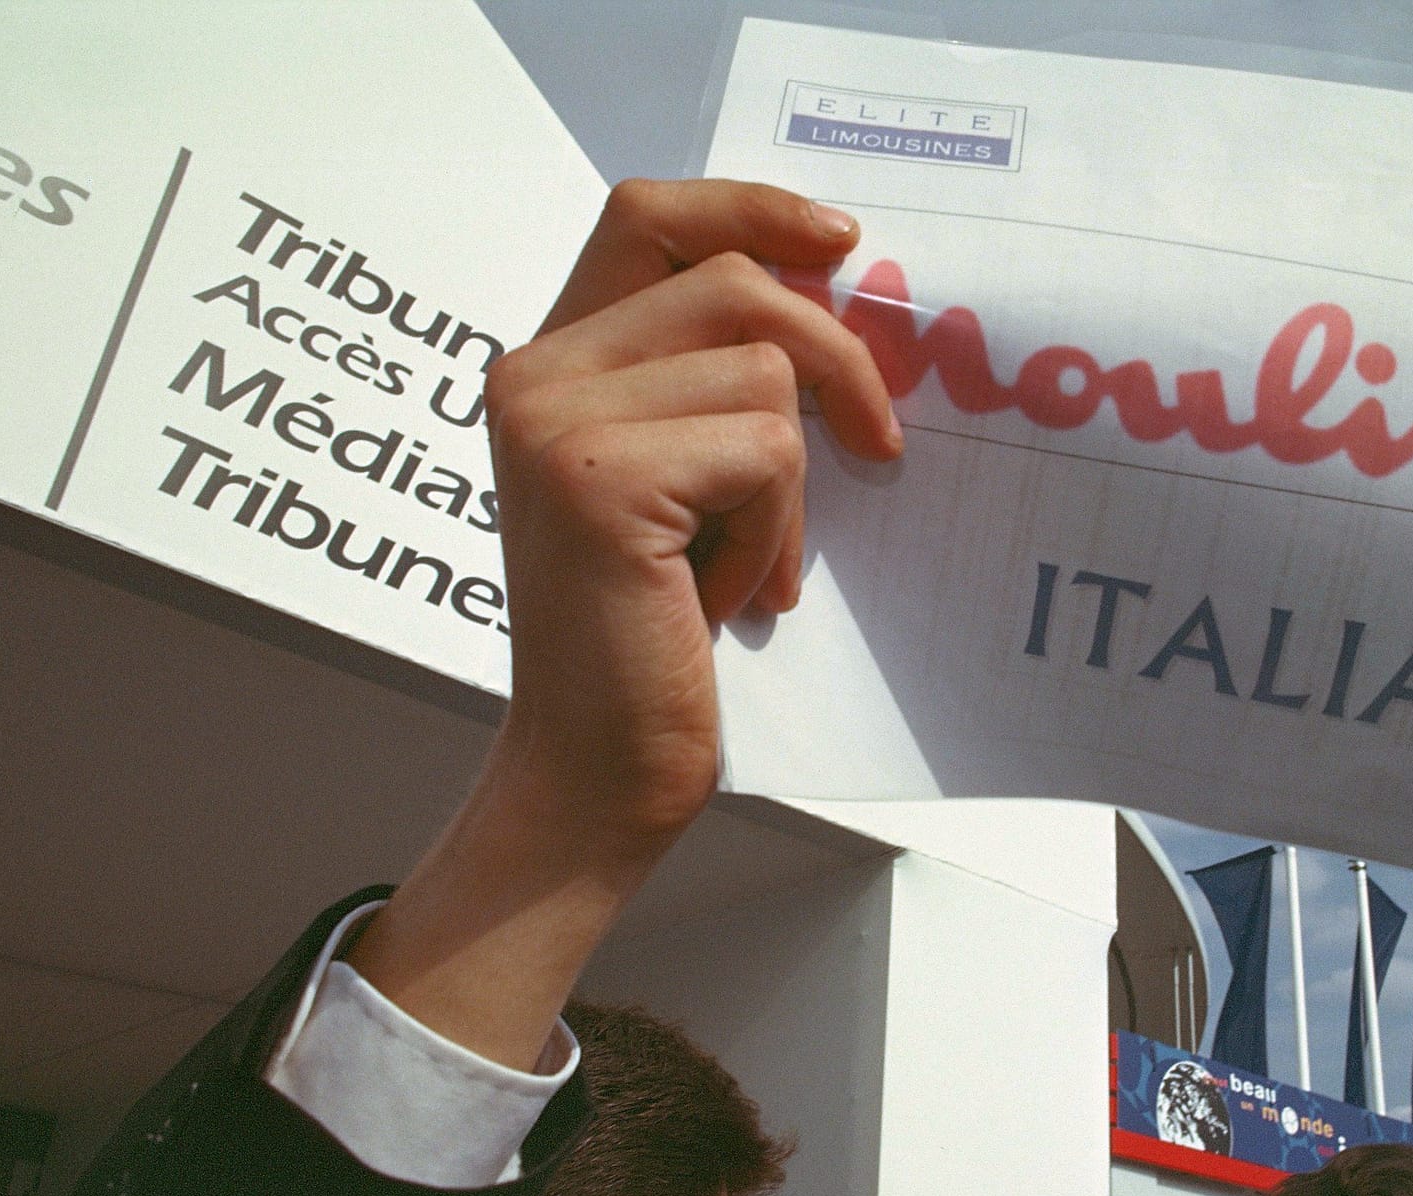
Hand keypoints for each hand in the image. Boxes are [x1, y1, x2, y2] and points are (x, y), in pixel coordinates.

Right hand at [347, 180, 898, 1068]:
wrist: (595, 771)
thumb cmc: (653, 638)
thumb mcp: (684, 486)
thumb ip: (710, 385)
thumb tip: (837, 294)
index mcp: (550, 365)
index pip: (646, 215)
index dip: (751, 207)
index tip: (842, 242)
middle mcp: (532, 374)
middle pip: (733, 280)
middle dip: (834, 359)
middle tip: (880, 445)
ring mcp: (554, 421)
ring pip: (762, 373)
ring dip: (791, 484)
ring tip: (750, 562)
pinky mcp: (597, 479)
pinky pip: (765, 452)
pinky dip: (777, 533)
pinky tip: (732, 596)